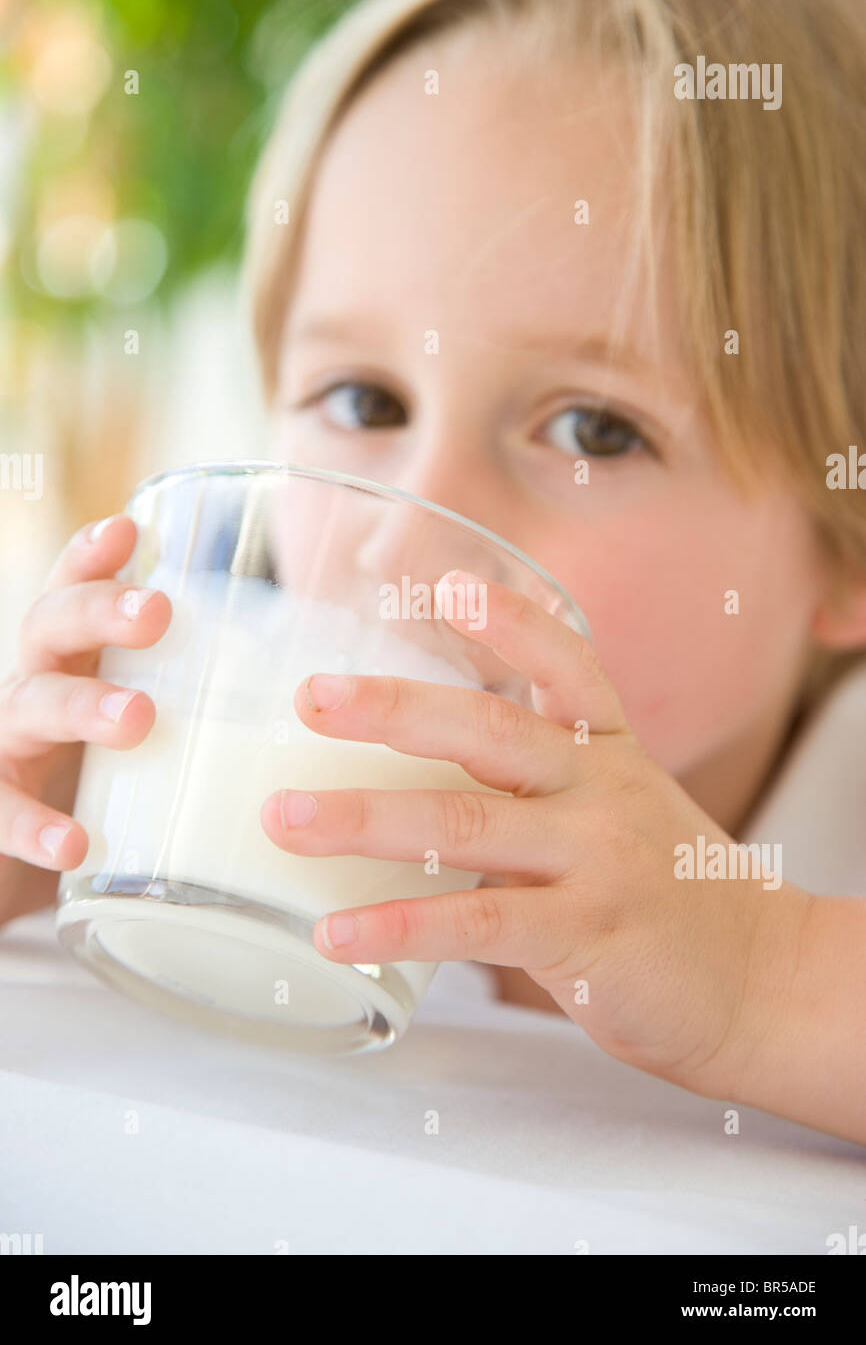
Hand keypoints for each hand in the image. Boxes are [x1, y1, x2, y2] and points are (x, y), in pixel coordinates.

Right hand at [0, 515, 170, 927]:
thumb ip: (206, 706)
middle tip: (157, 613)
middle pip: (50, 626)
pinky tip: (74, 843)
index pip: (76, 592)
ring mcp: (9, 748)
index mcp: (77, 662)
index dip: (93, 557)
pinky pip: (1, 813)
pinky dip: (34, 828)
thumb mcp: (152, 736)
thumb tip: (315, 688)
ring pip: (29, 706)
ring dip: (82, 706)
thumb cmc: (109, 793)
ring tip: (138, 718)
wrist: (33, 872)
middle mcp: (36, 690)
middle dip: (100, 610)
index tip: (129, 527)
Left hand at [261, 570, 806, 1102]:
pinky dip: (399, 925)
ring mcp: (595, 859)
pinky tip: (336, 933)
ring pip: (465, 823)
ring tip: (285, 820)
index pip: (567, 665)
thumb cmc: (663, 890)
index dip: (511, 621)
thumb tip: (416, 769)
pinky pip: (477, 923)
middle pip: (490, 730)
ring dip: (364, 818)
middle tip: (312, 697)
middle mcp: (602, 791)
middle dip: (394, 709)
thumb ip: (539, 780)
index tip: (449, 586)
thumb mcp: (619, 807)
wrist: (756, 978)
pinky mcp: (585, 933)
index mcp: (609, 751)